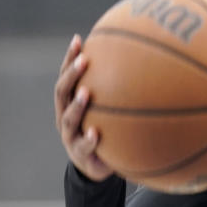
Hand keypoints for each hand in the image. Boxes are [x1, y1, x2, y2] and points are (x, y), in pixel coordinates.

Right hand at [54, 34, 113, 181]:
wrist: (98, 166)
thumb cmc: (105, 130)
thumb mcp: (108, 110)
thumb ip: (117, 90)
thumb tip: (144, 59)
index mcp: (69, 103)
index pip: (66, 76)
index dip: (69, 59)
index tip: (79, 40)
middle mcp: (65, 117)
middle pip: (62, 92)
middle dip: (71, 75)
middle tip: (83, 60)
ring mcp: (70, 136)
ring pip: (68, 119)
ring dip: (77, 106)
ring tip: (85, 93)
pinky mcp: (81, 156)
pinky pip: (84, 147)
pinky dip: (89, 140)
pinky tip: (95, 134)